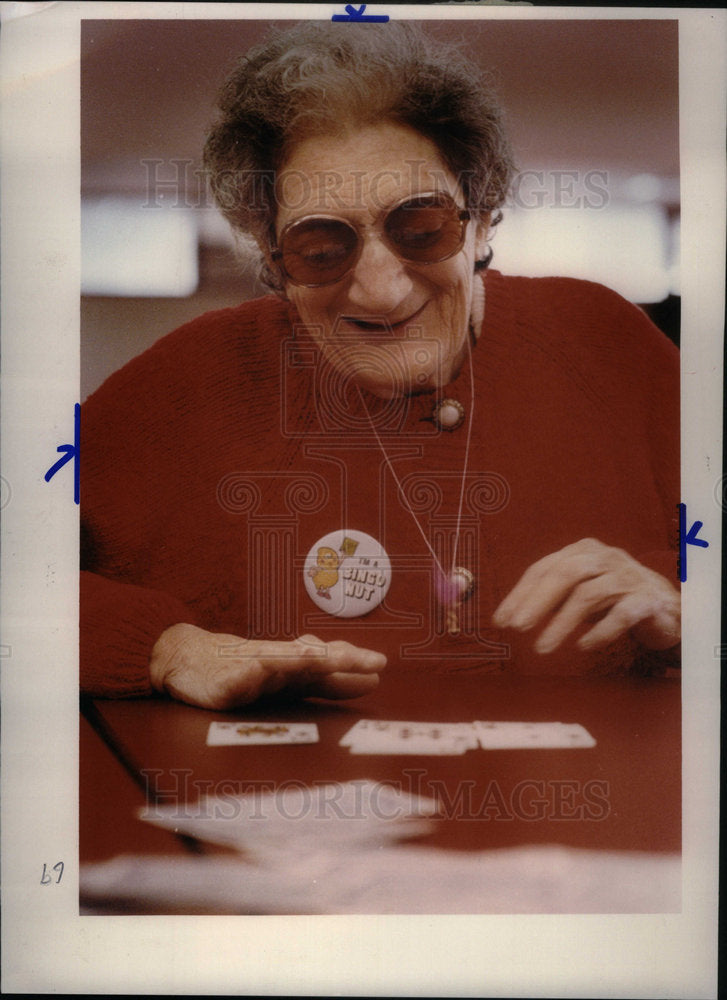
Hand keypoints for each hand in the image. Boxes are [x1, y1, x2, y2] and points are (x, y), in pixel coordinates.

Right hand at [149, 623, 385, 709]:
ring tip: (334, 659)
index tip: (379, 665)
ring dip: (310, 659)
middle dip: (343, 660)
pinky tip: (269, 666)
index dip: (353, 665)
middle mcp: (280, 662)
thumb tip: (370, 678)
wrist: (188, 658)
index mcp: (296, 666)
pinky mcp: (230, 680)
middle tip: (373, 661)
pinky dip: (261, 667)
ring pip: (286, 661)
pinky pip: (247, 673)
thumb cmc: (243, 667)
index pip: (328, 665)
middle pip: (315, 658)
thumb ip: (327, 681)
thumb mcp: (289, 678)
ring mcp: (254, 667)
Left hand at [492, 538, 679, 654]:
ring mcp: (628, 576)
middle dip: (537, 601)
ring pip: (589, 594)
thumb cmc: (615, 599)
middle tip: (517, 627)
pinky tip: (583, 647)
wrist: (669, 607)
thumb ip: (552, 597)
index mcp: (583, 551)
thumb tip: (511, 614)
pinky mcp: (648, 599)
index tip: (501, 621)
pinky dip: (600, 632)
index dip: (520, 594)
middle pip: (565, 573)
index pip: (544, 568)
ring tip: (542, 647)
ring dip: (562, 623)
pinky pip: (621, 614)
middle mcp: (605, 557)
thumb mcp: (580, 593)